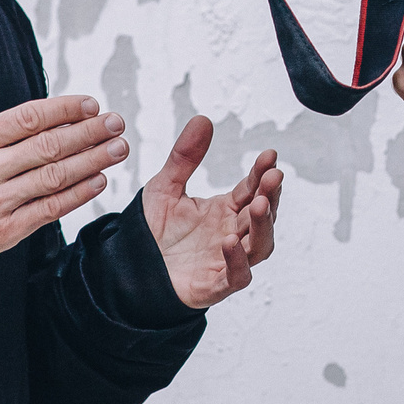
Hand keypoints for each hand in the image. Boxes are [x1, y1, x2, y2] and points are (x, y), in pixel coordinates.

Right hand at [0, 55, 129, 254]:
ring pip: (53, 177)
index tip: (90, 104)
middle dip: (87, 132)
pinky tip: (98, 180)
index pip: (25, 119)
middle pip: (46, 147)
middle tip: (116, 122)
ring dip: (91, 161)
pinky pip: (48, 211)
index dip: (61, 109)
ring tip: (117, 148)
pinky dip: (77, 195)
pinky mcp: (3, 233)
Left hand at [144, 116, 282, 308]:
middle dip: (271, 195)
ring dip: (264, 226)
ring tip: (261, 204)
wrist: (130, 269)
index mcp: (225, 211)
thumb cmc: (152, 231)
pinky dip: (238, 262)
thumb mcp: (165, 187)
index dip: (262, 174)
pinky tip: (230, 242)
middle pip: (263, 216)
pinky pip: (236, 276)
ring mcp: (226, 260)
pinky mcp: (214, 285)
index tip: (270, 155)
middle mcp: (232, 233)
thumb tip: (204, 119)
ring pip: (259, 246)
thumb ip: (185, 157)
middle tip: (273, 176)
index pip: (251, 190)